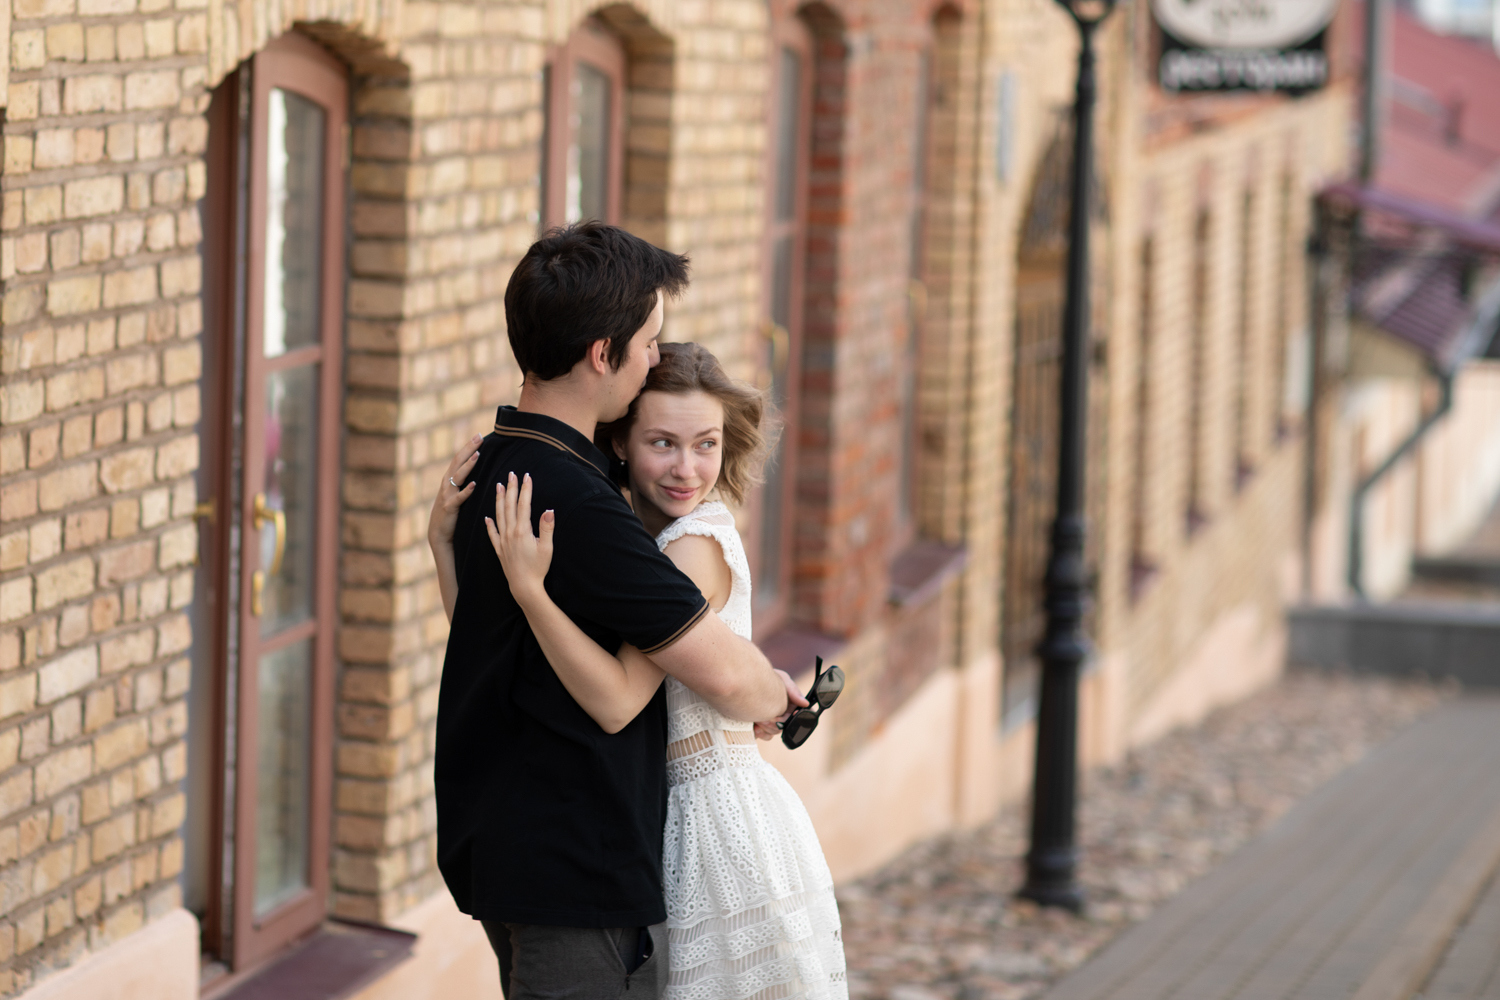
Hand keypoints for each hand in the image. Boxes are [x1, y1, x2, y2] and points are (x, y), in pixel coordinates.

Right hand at [428, 435, 481, 545]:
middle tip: (479, 437)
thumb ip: (463, 481)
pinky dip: (466, 491)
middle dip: (469, 449)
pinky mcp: (450, 507)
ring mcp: (447, 495)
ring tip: (478, 455)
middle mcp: (447, 483)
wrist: (438, 532)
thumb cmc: (450, 511)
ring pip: (458, 477)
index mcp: (449, 478)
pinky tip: (474, 484)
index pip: (459, 458)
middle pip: (458, 462)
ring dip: (468, 465)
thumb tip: (475, 467)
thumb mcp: (455, 492)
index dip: (468, 446)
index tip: (479, 435)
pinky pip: (459, 498)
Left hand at [484, 472, 554, 603]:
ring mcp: (503, 541)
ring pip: (499, 515)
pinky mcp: (499, 549)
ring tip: (498, 486)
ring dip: (499, 500)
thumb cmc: (538, 568)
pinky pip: (492, 533)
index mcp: (522, 531)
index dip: (525, 489)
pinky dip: (489, 524)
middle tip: (511, 474)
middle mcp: (510, 533)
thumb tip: (549, 510)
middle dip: (511, 489)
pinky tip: (487, 517)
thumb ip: (547, 528)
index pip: (523, 504)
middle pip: (510, 506)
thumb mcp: (547, 548)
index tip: (526, 476)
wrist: (523, 586)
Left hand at [753, 669, 808, 740]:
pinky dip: (760, 733)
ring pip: (775, 732)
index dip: (797, 718)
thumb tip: (806, 703)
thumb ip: (794, 691)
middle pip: (786, 727)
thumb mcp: (782, 679)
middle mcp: (783, 714)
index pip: (800, 716)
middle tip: (768, 717)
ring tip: (759, 719)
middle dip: (777, 723)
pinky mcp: (761, 726)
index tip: (791, 715)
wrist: (746, 680)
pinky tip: (755, 727)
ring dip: (767, 728)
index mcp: (792, 704)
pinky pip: (765, 736)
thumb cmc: (767, 677)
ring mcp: (772, 721)